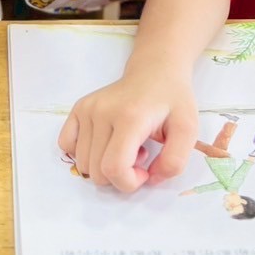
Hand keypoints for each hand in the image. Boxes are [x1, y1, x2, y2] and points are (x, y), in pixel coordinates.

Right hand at [59, 67, 197, 191]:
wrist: (155, 72)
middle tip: (139, 154)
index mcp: (130, 118)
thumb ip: (175, 161)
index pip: (114, 168)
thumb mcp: (189, 130)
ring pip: (83, 164)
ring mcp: (87, 109)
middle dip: (120, 175)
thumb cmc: (173, 101)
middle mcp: (102, 112)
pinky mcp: (78, 108)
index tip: (146, 172)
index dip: (130, 183)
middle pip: (98, 171)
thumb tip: (150, 178)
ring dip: (105, 165)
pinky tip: (105, 143)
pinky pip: (66, 145)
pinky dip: (84, 153)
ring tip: (125, 146)